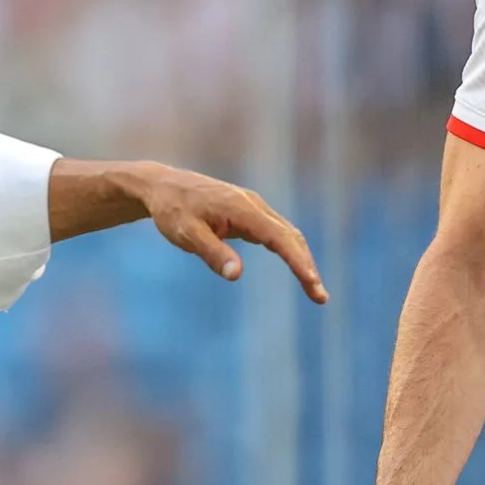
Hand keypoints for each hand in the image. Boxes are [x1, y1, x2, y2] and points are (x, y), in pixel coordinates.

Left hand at [134, 163, 328, 303]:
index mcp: (242, 208)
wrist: (163, 187)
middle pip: (291, 236)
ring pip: (287, 234)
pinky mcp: (249, 213)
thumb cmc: (173, 211)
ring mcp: (253, 207)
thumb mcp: (186, 234)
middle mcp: (254, 205)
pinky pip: (277, 232)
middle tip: (320, 297)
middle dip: (307, 265)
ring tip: (313, 289)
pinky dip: (290, 251)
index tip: (312, 282)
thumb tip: (236, 275)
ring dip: (302, 260)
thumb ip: (212, 253)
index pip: (278, 237)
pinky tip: (297, 267)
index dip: (297, 261)